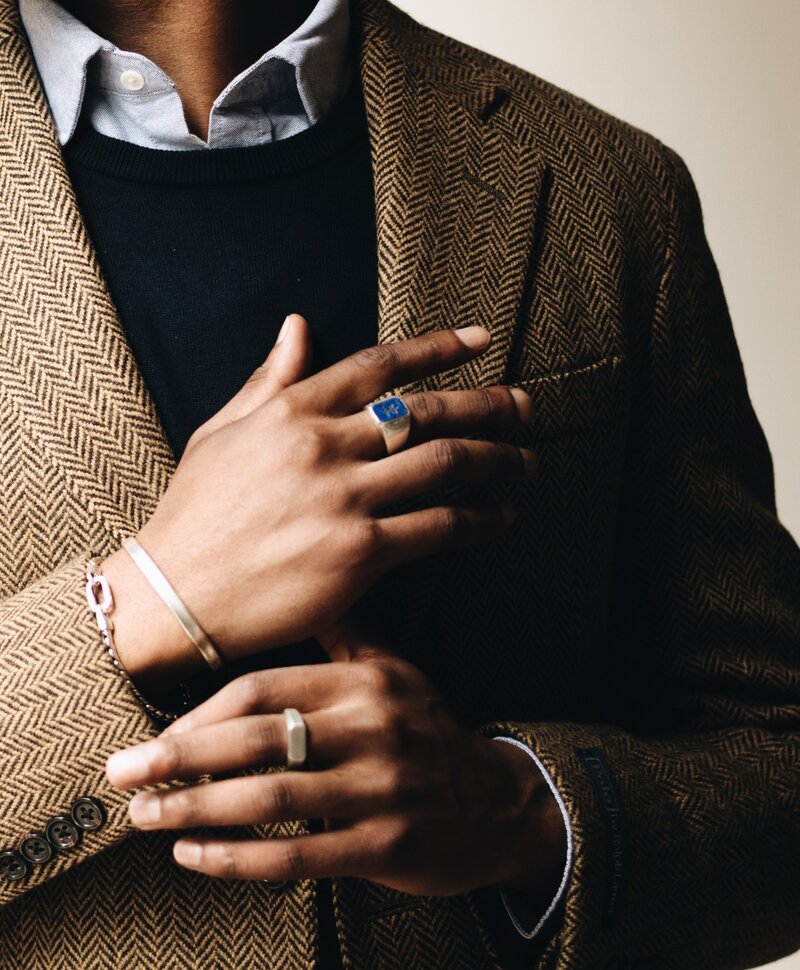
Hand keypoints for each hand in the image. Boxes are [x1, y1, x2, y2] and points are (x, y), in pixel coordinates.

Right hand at [103, 317, 536, 685]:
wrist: (171, 594)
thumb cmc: (193, 513)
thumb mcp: (221, 431)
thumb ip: (270, 378)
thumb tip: (298, 324)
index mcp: (292, 410)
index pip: (381, 365)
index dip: (438, 348)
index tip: (481, 340)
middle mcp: (324, 445)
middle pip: (427, 411)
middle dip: (487, 405)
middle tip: (526, 405)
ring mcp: (344, 498)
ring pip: (444, 464)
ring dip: (497, 460)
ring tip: (528, 461)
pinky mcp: (359, 552)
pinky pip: (438, 526)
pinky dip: (480, 520)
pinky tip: (501, 517)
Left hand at [105, 638, 565, 898]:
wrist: (496, 800)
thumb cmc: (426, 731)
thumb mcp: (394, 671)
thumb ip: (343, 636)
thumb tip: (301, 585)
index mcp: (364, 681)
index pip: (264, 689)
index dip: (200, 713)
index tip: (153, 733)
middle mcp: (374, 727)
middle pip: (256, 741)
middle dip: (178, 758)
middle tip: (122, 774)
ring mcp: (383, 787)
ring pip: (270, 798)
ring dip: (196, 810)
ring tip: (146, 817)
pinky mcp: (387, 844)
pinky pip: (298, 854)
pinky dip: (237, 859)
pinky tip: (193, 857)